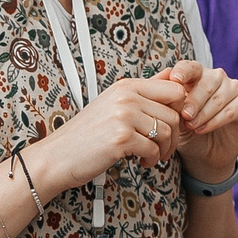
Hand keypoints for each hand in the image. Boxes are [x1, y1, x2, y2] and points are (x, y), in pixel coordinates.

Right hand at [28, 75, 189, 193]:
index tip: (171, 125)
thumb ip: (142, 92)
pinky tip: (141, 161)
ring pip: (167, 132)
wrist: (57, 157)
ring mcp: (124, 116)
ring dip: (164, 150)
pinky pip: (154, 149)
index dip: (180, 110)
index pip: (174, 89)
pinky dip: (152, 159)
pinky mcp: (122, 138)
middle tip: (164, 147)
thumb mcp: (113, 104)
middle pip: (174, 113)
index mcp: (126, 86)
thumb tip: (171, 76)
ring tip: (151, 156)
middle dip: (174, 135)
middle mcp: (126, 97)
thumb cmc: (86, 134)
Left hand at [157, 60, 237, 184]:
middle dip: (194, 100)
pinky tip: (204, 129)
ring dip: (204, 113)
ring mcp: (233, 89)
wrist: (203, 153)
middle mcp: (216, 77)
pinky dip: (217, 120)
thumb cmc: (185, 130)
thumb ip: (167, 97)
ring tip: (193, 127)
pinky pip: (232, 109)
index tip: (176, 80)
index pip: (190, 66)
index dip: (184, 71)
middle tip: (185, 116)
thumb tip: (165, 75)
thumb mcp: (172, 115)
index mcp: (196, 75)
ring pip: (220, 96)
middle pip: (206, 82)